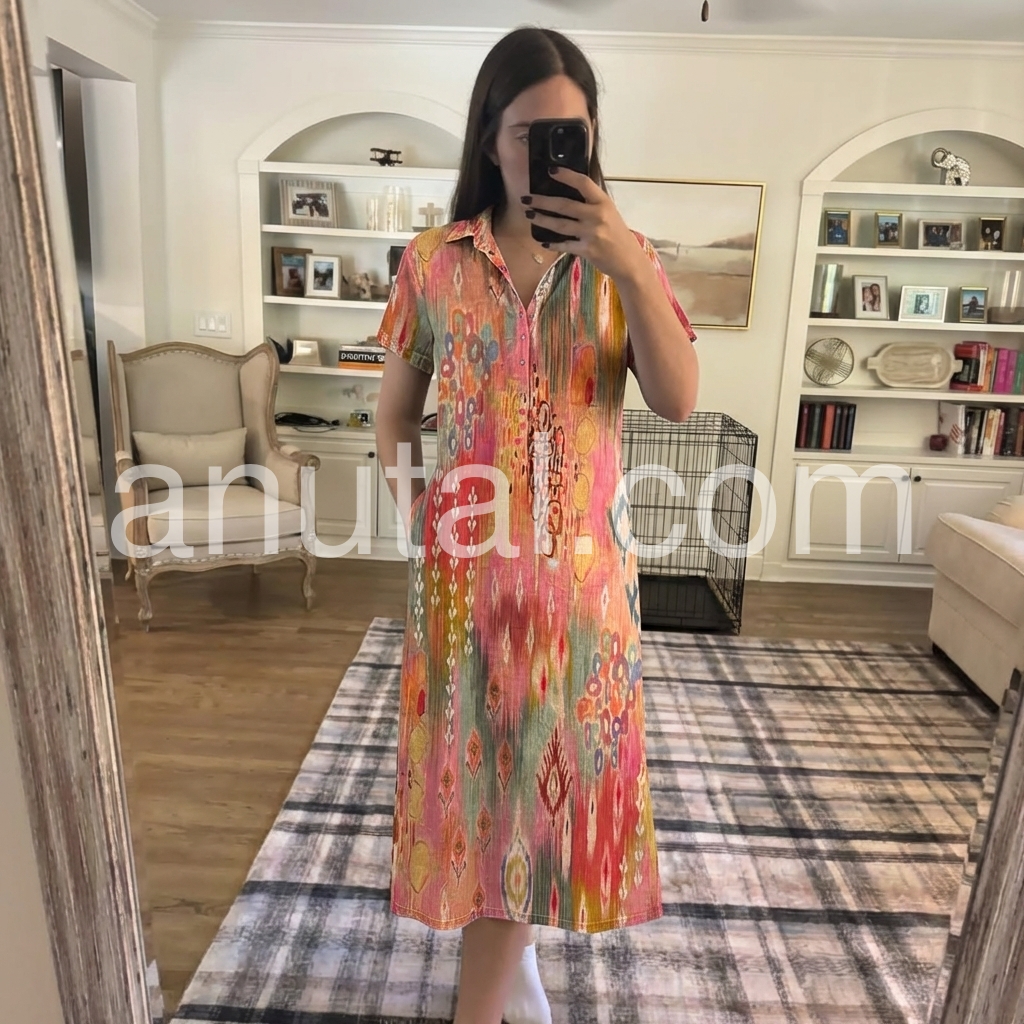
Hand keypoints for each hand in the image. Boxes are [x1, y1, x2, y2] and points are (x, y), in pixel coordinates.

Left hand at [522, 167, 645, 282]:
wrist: (628, 260)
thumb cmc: (617, 234)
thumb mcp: (609, 213)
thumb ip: (591, 203)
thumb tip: (568, 193)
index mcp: (603, 202)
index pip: (583, 183)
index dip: (566, 176)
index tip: (550, 171)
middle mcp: (597, 215)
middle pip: (565, 205)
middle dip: (542, 201)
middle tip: (526, 198)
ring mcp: (591, 233)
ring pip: (560, 225)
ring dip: (542, 219)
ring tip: (529, 214)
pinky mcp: (587, 250)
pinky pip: (564, 245)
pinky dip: (552, 243)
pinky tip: (542, 240)